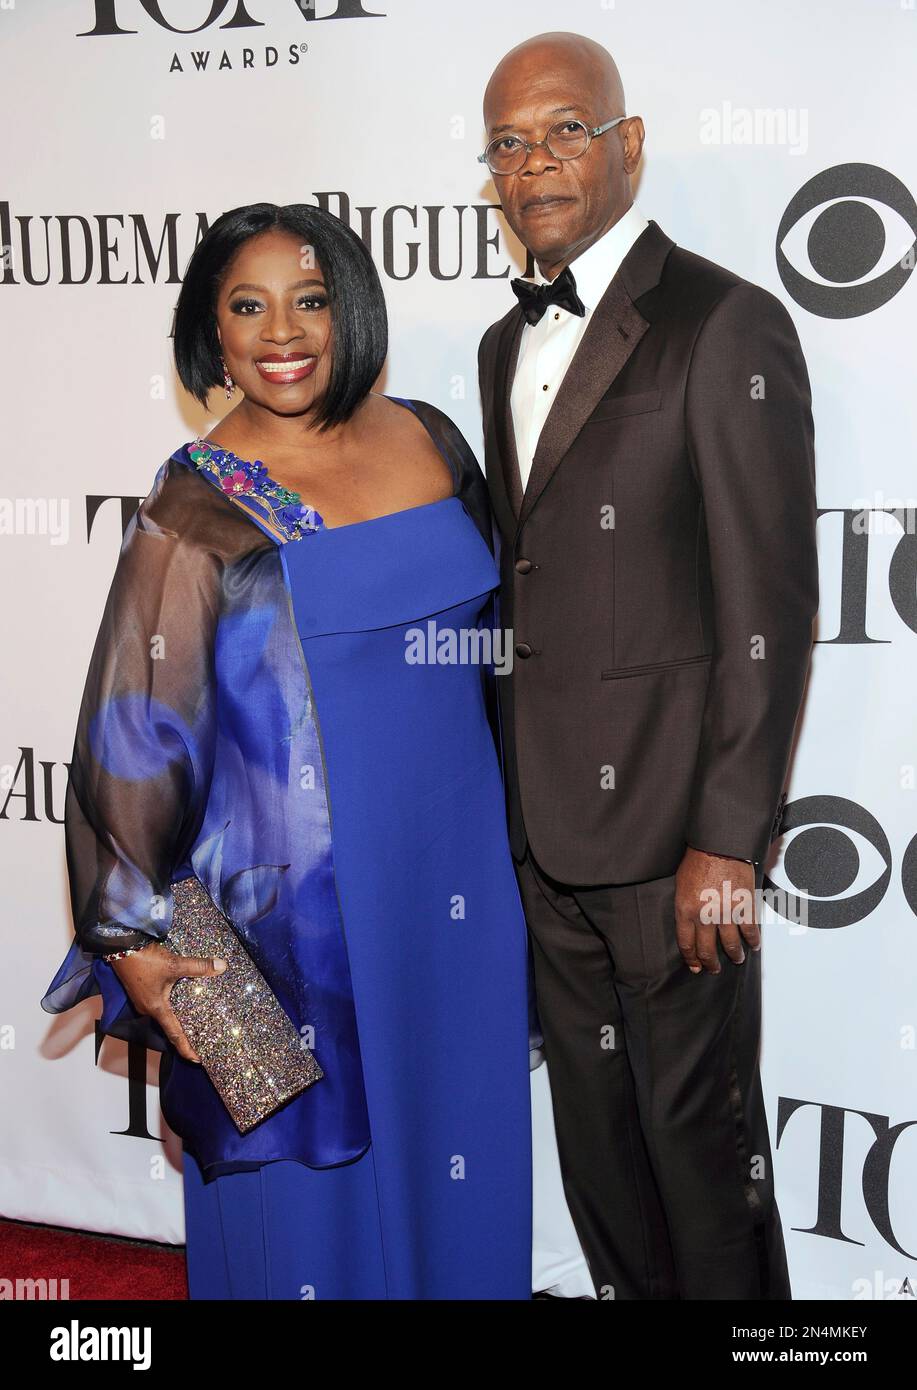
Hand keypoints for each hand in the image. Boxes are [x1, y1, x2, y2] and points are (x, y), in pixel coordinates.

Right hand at [109, 943, 226, 1062]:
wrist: (120, 946)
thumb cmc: (144, 960)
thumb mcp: (174, 964)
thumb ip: (198, 966)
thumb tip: (221, 966)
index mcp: (156, 1008)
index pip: (175, 1034)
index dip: (186, 1048)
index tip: (197, 1059)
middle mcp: (149, 1008)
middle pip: (170, 1026)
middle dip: (185, 1034)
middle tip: (202, 1040)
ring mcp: (143, 1000)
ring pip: (165, 1014)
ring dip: (179, 1018)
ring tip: (196, 1021)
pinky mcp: (142, 990)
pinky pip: (160, 1003)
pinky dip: (173, 1005)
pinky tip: (183, 1000)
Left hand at [674, 847, 759, 974]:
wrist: (719, 845)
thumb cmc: (698, 860)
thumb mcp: (681, 885)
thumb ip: (685, 907)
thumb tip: (689, 923)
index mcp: (685, 910)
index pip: (687, 944)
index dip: (692, 959)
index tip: (695, 966)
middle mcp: (705, 916)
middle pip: (707, 949)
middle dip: (711, 963)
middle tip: (714, 969)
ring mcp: (726, 913)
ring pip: (730, 945)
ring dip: (734, 955)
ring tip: (736, 959)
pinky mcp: (744, 907)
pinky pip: (750, 930)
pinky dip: (753, 941)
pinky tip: (753, 946)